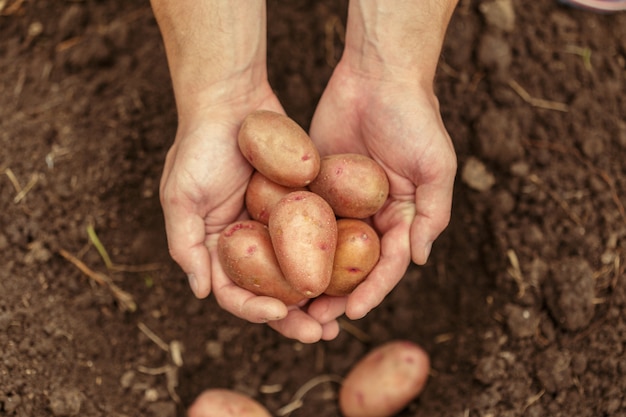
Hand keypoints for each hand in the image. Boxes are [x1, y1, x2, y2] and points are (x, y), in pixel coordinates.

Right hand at [160, 84, 342, 342]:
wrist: (230, 99)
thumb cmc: (198, 145)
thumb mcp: (180, 197)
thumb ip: (186, 245)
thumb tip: (201, 292)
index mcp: (219, 247)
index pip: (234, 292)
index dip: (254, 310)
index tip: (279, 314)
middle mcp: (248, 242)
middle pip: (272, 291)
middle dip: (294, 317)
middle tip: (320, 334)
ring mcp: (275, 226)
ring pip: (299, 271)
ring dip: (318, 297)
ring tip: (340, 317)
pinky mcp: (300, 206)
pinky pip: (317, 238)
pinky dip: (332, 258)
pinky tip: (354, 274)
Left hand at [308, 62, 456, 319]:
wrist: (377, 74)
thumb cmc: (415, 119)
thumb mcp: (436, 167)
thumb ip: (432, 214)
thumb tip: (419, 260)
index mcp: (401, 216)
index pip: (387, 264)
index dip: (373, 291)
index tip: (353, 312)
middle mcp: (369, 215)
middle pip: (351, 265)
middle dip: (336, 294)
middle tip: (316, 320)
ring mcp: (339, 201)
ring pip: (322, 249)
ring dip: (309, 277)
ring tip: (291, 304)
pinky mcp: (313, 184)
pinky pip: (300, 217)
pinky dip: (289, 241)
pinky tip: (273, 263)